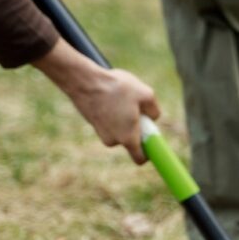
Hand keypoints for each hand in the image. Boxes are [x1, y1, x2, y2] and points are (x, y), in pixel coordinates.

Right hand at [33, 39, 161, 163]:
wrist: (83, 80)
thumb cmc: (116, 88)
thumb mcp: (146, 94)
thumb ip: (154, 111)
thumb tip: (152, 118)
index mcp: (127, 138)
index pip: (140, 159)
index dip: (149, 152)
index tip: (151, 139)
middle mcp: (112, 140)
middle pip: (131, 140)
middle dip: (137, 127)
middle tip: (137, 108)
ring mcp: (100, 133)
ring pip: (121, 129)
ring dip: (125, 118)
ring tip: (122, 100)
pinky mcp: (93, 123)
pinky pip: (110, 122)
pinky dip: (114, 114)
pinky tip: (112, 98)